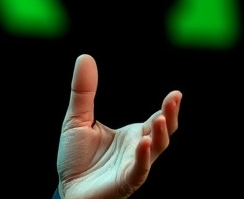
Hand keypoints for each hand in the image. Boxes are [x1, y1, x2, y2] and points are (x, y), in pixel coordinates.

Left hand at [56, 54, 181, 198]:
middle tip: (174, 98)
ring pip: (155, 150)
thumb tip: (85, 57)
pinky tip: (143, 142)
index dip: (168, 107)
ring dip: (160, 135)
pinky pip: (139, 169)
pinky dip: (143, 157)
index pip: (156, 118)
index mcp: (132, 135)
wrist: (67, 189)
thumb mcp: (77, 119)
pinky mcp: (125, 181)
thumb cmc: (76, 158)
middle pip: (162, 132)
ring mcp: (134, 166)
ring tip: (161, 118)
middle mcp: (138, 149)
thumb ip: (83, 91)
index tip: (176, 93)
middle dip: (170, 116)